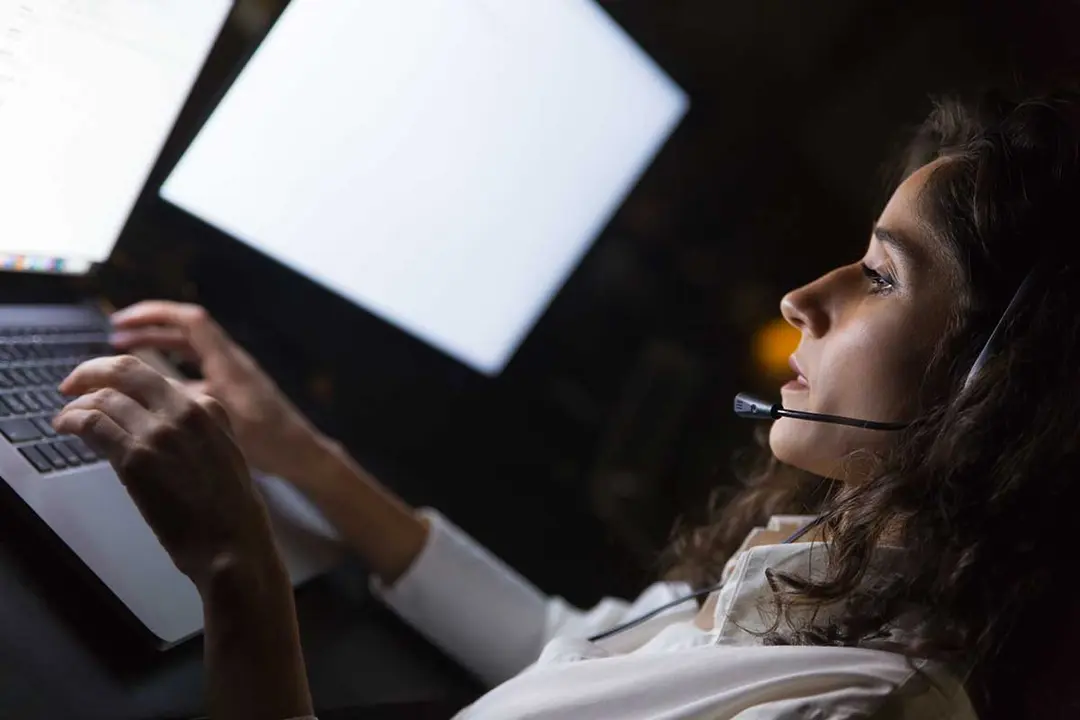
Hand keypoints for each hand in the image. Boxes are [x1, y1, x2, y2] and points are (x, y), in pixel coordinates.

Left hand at [55, 356, 314, 718]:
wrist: (234, 545)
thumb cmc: (232, 513)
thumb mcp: (228, 457)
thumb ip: (203, 433)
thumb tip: (170, 427)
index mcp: (210, 410)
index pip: (156, 378)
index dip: (125, 380)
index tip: (110, 388)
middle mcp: (185, 412)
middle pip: (127, 371)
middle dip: (93, 372)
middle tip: (74, 383)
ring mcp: (160, 432)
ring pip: (105, 397)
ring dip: (77, 402)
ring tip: (66, 416)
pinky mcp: (137, 457)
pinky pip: (93, 424)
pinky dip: (72, 420)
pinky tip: (65, 426)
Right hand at [110, 301, 323, 481]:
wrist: (301, 455)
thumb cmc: (271, 440)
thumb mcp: (225, 420)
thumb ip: (190, 402)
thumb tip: (148, 387)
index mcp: (229, 363)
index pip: (190, 320)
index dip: (154, 315)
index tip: (122, 322)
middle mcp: (230, 363)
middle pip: (185, 332)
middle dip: (148, 329)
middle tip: (114, 337)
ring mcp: (231, 377)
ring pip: (188, 352)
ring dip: (157, 349)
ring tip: (123, 356)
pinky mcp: (231, 393)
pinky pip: (195, 371)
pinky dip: (170, 373)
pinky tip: (152, 389)